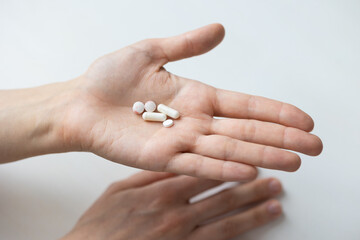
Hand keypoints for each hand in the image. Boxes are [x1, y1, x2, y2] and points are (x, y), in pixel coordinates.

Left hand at [61, 24, 321, 180]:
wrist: (80, 103)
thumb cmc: (109, 79)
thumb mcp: (151, 52)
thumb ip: (187, 45)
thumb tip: (220, 29)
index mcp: (196, 97)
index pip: (245, 106)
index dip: (275, 112)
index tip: (303, 119)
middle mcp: (195, 122)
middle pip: (246, 132)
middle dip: (282, 138)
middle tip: (314, 147)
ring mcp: (181, 142)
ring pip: (229, 151)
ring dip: (263, 156)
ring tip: (294, 161)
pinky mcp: (162, 158)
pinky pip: (198, 164)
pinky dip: (223, 168)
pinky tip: (249, 171)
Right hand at [62, 171, 282, 239]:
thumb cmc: (101, 224)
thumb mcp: (119, 191)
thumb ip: (150, 176)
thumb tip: (176, 162)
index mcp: (161, 192)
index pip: (203, 170)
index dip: (229, 162)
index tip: (249, 156)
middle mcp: (176, 212)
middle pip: (221, 194)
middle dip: (251, 185)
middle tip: (275, 176)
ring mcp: (183, 235)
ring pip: (226, 219)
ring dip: (253, 209)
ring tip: (275, 201)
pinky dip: (241, 234)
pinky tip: (256, 227)